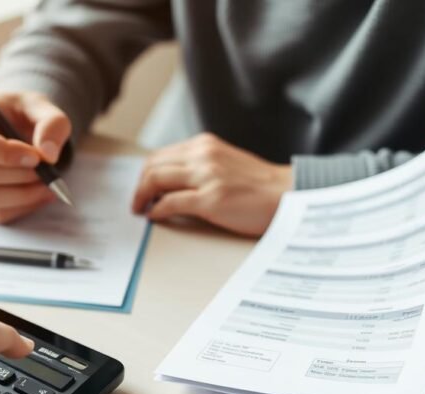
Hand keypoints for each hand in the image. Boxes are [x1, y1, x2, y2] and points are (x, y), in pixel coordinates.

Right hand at [0, 91, 71, 222]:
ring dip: (24, 194)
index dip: (5, 154)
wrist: (14, 129)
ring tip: (48, 182)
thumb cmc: (19, 113)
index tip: (35, 157)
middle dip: (19, 175)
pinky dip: (22, 207)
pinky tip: (39, 193)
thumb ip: (51, 123)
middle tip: (48, 170)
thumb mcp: (39, 106)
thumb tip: (48, 154)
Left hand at [131, 133, 292, 236]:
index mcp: (205, 145)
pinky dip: (157, 210)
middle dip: (139, 185)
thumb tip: (171, 183)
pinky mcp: (210, 199)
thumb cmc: (260, 186)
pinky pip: (170, 203)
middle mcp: (203, 155)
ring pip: (156, 180)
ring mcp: (206, 176)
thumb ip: (201, 167)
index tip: (142, 188)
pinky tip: (155, 217)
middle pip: (153, 165)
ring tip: (140, 210)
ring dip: (142, 197)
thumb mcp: (226, 164)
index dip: (145, 173)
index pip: (161, 155)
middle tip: (136, 202)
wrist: (288, 195)